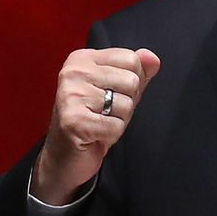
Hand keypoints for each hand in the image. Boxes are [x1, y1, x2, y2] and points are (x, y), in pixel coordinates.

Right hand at [30, 47, 160, 205]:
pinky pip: (116, 126)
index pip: (131, 58)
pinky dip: (112, 135)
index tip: (113, 93)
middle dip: (127, 102)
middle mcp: (73, 72)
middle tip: (106, 112)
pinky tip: (96, 135)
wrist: (64, 156)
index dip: (133, 81)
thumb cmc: (92, 119)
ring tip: (100, 122)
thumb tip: (152, 59)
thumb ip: (137, 70)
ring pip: (127, 104)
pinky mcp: (73, 121)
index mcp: (82, 58)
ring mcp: (71, 96)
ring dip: (119, 120)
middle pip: (132, 81)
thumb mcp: (117, 88)